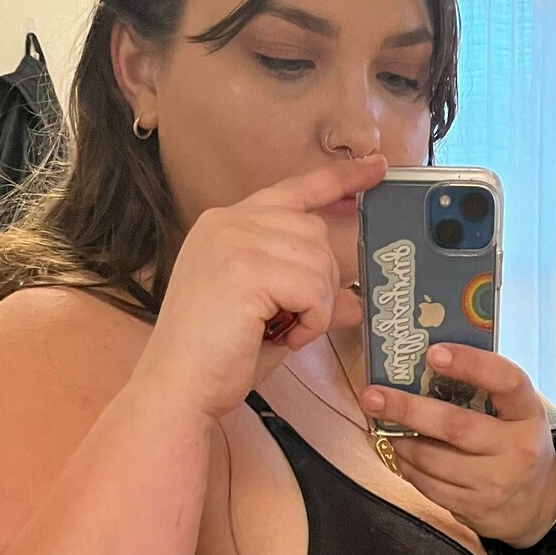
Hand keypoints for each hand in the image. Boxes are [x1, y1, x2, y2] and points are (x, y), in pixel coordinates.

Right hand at [130, 154, 387, 423]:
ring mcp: (235, 240)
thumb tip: (354, 299)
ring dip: (316, 306)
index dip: (339, 178)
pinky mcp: (246, 269)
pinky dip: (312, 320)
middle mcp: (229, 221)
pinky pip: (312, 287)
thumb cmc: (219, 359)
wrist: (178, 386)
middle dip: (321, 281)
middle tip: (297, 321)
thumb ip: (312, 300)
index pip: (294, 189)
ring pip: (318, 260)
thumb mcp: (275, 322)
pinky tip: (286, 335)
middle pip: (314, 231)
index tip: (377, 167)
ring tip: (286, 330)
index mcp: (229, 224)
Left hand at [365, 346, 555, 548]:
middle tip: (373, 396)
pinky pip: (430, 486)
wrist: (540, 507)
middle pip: (455, 426)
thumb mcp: (517, 415)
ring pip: (434, 460)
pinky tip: (400, 455)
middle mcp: (516, 449)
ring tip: (384, 426)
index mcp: (528, 414)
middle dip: (408, 409)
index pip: (505, 381)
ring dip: (402, 442)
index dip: (470, 364)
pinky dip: (408, 468)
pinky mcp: (476, 508)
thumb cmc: (517, 446)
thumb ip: (485, 392)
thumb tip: (424, 366)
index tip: (434, 354)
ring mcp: (495, 483)